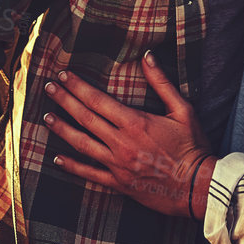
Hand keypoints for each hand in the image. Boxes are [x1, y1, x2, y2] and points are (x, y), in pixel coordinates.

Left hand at [44, 52, 214, 218]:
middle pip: (86, 118)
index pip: (98, 100)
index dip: (78, 87)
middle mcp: (121, 143)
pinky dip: (72, 166)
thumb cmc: (191, 146)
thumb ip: (162, 82)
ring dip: (63, 130)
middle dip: (65, 101)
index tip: (63, 75)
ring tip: (46, 117)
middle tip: (49, 88)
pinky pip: (90, 174)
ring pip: (82, 145)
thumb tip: (148, 56)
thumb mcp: (183, 109)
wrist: (196, 187)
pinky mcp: (118, 184)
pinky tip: (57, 159)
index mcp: (135, 122)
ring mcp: (117, 165)